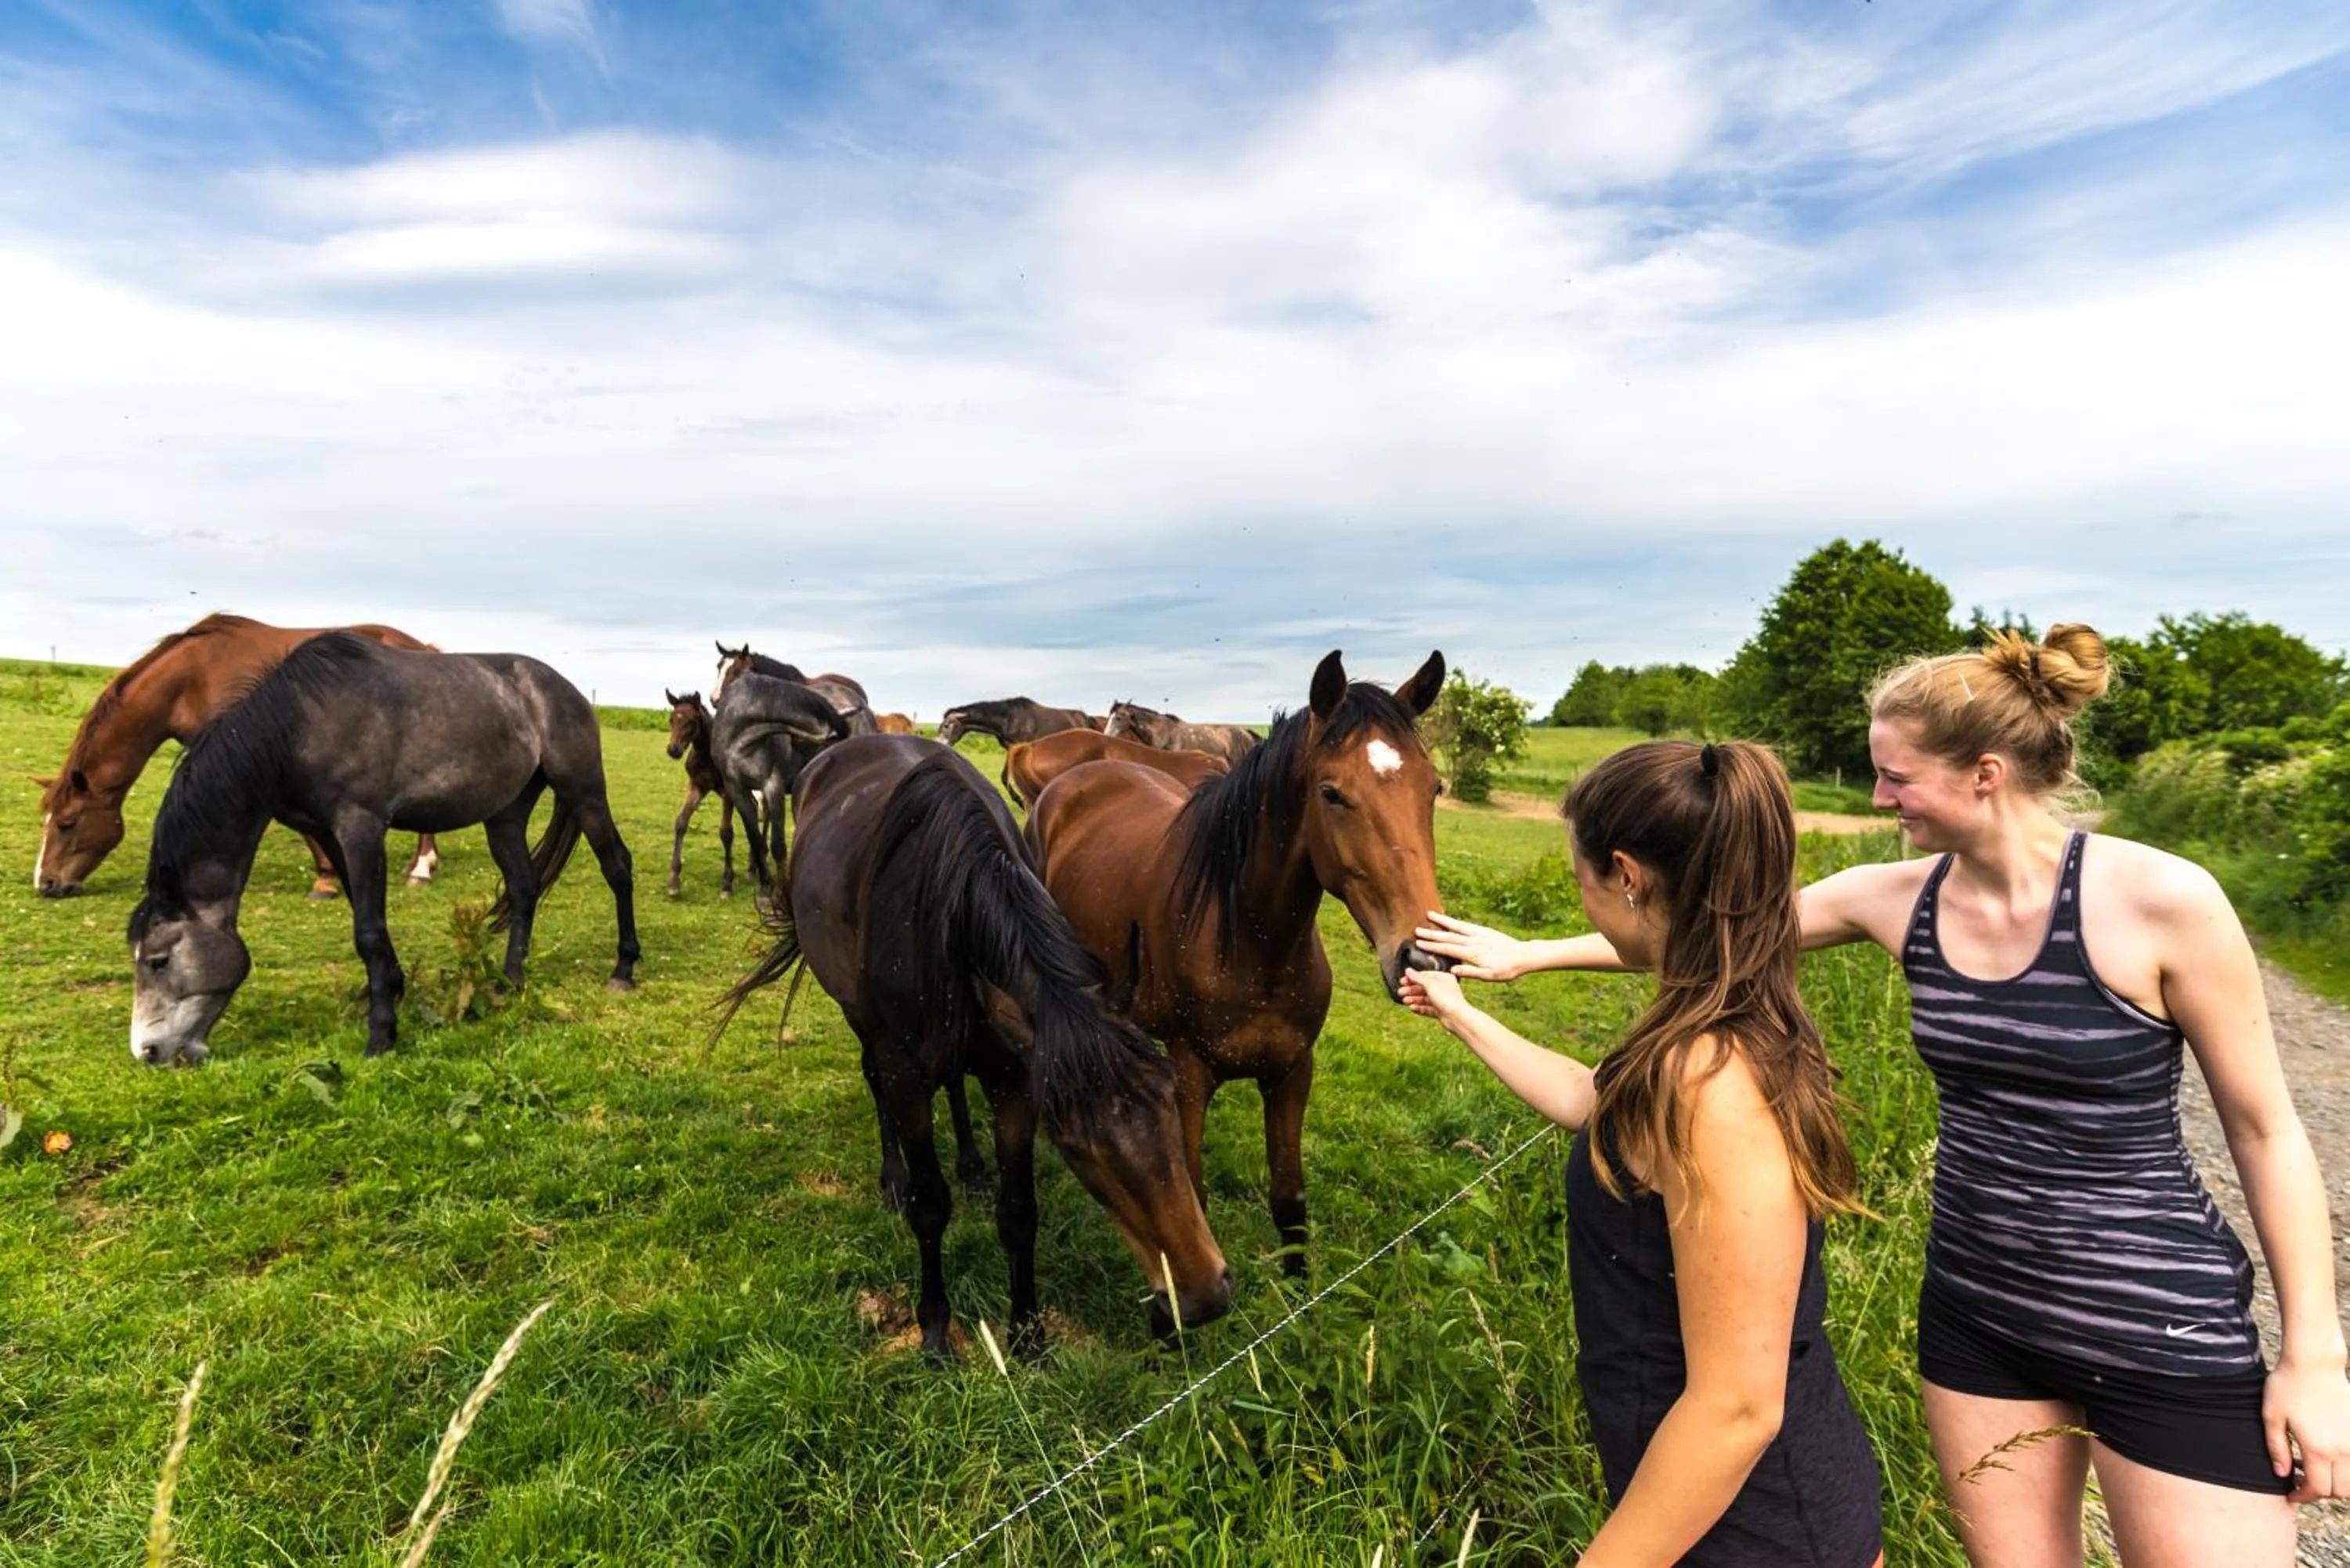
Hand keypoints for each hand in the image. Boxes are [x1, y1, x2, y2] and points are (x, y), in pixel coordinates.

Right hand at [1399, 967, 1469, 1023]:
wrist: (1457, 1017)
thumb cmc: (1446, 997)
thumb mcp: (1430, 984)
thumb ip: (1417, 977)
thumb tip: (1407, 970)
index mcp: (1444, 978)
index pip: (1425, 976)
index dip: (1413, 978)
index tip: (1402, 981)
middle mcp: (1444, 988)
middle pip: (1424, 988)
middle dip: (1411, 990)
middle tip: (1400, 992)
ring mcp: (1442, 1000)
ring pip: (1425, 999)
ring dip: (1414, 999)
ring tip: (1405, 1001)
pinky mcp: (1441, 1012)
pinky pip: (1428, 1009)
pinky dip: (1420, 1008)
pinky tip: (1412, 1008)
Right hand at [1413, 911, 1527, 981]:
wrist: (1523, 955)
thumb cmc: (1507, 969)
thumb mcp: (1489, 976)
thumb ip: (1470, 972)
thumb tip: (1452, 970)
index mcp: (1473, 953)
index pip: (1449, 949)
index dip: (1433, 946)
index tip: (1419, 944)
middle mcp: (1474, 941)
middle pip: (1449, 936)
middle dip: (1432, 934)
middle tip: (1417, 931)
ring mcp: (1479, 933)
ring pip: (1457, 926)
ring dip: (1442, 921)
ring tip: (1429, 915)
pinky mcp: (1484, 930)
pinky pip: (1466, 924)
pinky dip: (1456, 921)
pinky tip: (1449, 919)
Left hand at [2265, 1354, 2349, 1499]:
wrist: (2314, 1361)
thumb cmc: (2288, 1385)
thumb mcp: (2271, 1416)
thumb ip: (2276, 1448)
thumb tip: (2282, 1474)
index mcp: (2318, 1449)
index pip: (2317, 1489)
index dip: (2303, 1496)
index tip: (2291, 1494)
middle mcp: (2343, 1449)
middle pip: (2340, 1491)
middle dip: (2321, 1492)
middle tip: (2302, 1480)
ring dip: (2339, 1484)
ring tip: (2317, 1469)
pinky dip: (2348, 1469)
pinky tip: (2329, 1455)